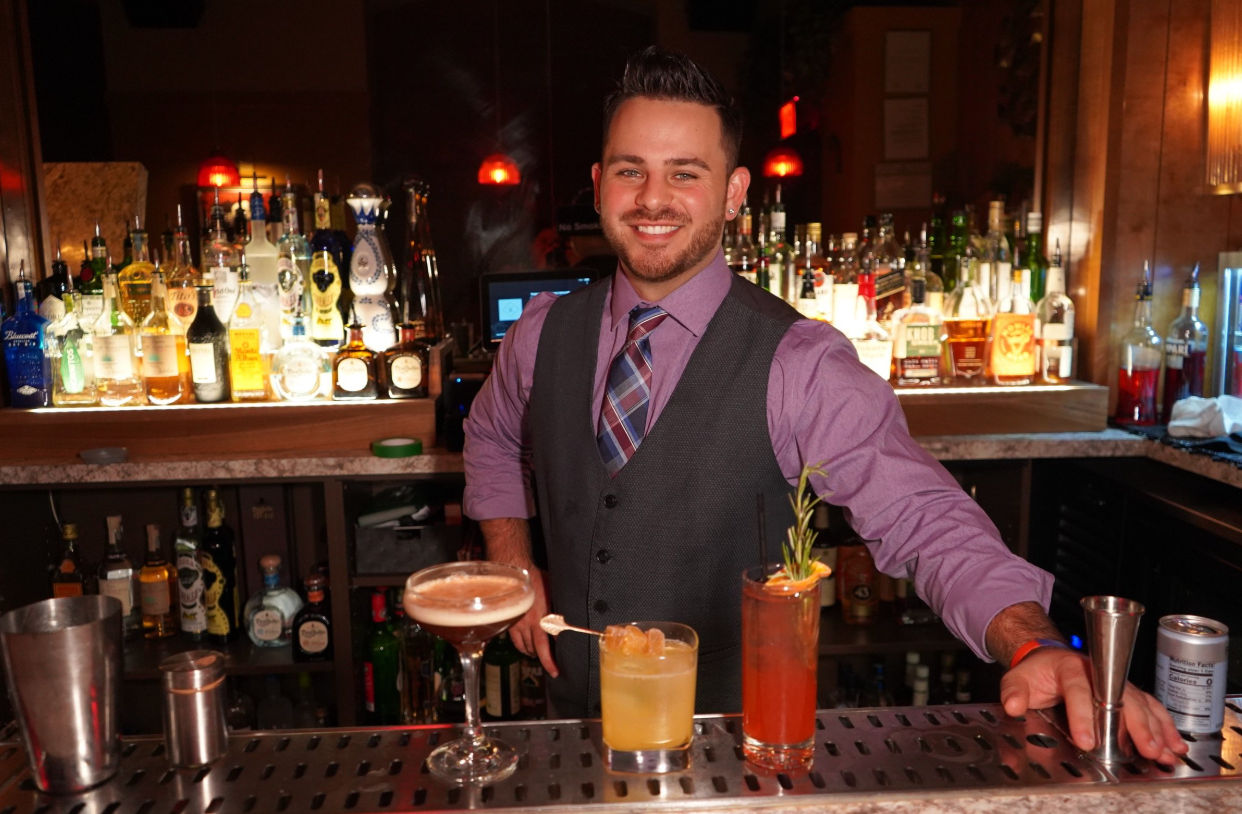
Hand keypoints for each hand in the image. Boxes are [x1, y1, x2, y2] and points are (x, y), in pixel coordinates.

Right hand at [507, 566, 558, 678]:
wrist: (513, 569)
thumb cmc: (534, 578)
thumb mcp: (553, 593)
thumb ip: (558, 608)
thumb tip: (567, 617)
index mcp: (540, 620)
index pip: (544, 648)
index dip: (549, 663)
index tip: (555, 672)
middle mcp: (526, 625)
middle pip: (533, 650)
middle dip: (541, 657)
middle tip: (548, 660)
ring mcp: (515, 623)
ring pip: (522, 646)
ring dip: (531, 651)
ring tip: (537, 652)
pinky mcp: (507, 620)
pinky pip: (514, 638)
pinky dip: (520, 643)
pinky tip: (523, 642)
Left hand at [1000, 646, 1186, 763]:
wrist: (1050, 659)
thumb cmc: (1037, 672)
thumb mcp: (1018, 677)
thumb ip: (1013, 691)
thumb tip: (1013, 706)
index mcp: (1070, 667)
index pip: (1079, 691)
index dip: (1084, 717)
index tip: (1087, 740)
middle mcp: (1099, 673)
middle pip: (1120, 697)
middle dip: (1134, 724)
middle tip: (1144, 748)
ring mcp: (1115, 683)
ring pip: (1140, 703)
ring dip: (1154, 728)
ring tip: (1162, 750)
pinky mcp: (1126, 693)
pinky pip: (1149, 707)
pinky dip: (1163, 725)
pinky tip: (1174, 743)